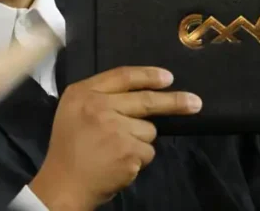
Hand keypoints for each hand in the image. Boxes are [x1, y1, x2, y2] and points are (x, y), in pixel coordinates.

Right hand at [29, 67, 201, 210]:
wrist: (63, 184)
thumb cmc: (70, 147)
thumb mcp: (74, 110)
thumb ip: (101, 97)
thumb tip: (142, 89)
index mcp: (82, 92)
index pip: (122, 75)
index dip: (148, 75)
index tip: (168, 77)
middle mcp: (98, 106)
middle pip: (146, 100)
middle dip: (174, 101)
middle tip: (195, 103)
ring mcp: (114, 129)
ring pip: (148, 130)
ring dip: (139, 141)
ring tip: (116, 151)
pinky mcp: (127, 151)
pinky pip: (148, 151)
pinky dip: (138, 159)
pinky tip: (120, 163)